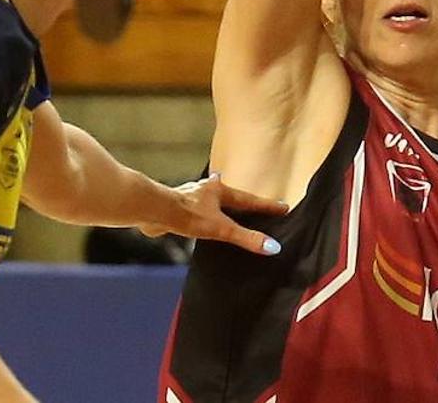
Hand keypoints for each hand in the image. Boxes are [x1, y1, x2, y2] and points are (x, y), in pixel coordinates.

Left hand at [139, 174, 286, 255]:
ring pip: (212, 203)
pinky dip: (204, 217)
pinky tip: (200, 223)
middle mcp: (206, 191)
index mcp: (220, 191)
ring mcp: (191, 198)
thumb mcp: (222, 228)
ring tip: (229, 212)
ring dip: (221, 207)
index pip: (250, 200)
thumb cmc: (187, 214)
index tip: (283, 206)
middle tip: (256, 206)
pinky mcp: (178, 210)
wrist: (154, 211)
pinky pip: (197, 213)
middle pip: (230, 197)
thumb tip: (272, 247)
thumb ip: (246, 238)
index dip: (267, 206)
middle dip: (242, 202)